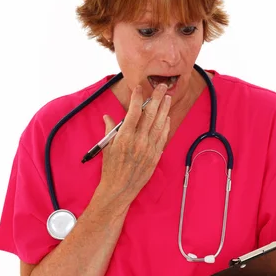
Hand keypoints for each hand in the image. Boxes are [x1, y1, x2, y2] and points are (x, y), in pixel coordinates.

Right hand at [99, 83, 170, 202]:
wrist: (120, 188)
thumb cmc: (111, 168)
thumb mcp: (107, 147)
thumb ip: (110, 129)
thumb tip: (108, 117)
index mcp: (124, 136)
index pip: (133, 112)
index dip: (137, 98)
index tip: (140, 88)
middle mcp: (138, 141)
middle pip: (150, 115)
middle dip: (157, 99)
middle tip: (162, 87)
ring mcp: (149, 148)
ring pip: (159, 124)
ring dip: (164, 110)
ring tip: (168, 98)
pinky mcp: (155, 155)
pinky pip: (162, 137)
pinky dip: (165, 126)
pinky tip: (167, 117)